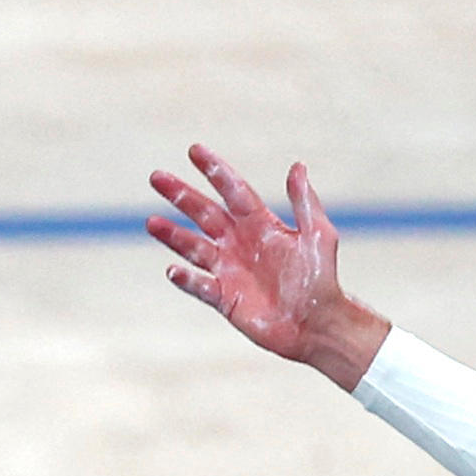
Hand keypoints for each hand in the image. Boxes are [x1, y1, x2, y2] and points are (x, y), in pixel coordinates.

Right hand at [146, 146, 389, 390]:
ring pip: (194, 247)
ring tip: (152, 222)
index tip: (195, 150)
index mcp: (261, 225)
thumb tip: (297, 166)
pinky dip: (186, 280)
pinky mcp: (225, 298)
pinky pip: (200, 286)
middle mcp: (240, 244)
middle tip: (157, 176)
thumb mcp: (318, 236)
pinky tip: (172, 270)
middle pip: (205, 214)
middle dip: (181, 195)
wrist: (320, 325)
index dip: (215, 171)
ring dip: (173, 235)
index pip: (233, 191)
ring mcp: (230, 271)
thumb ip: (304, 202)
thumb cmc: (323, 280)